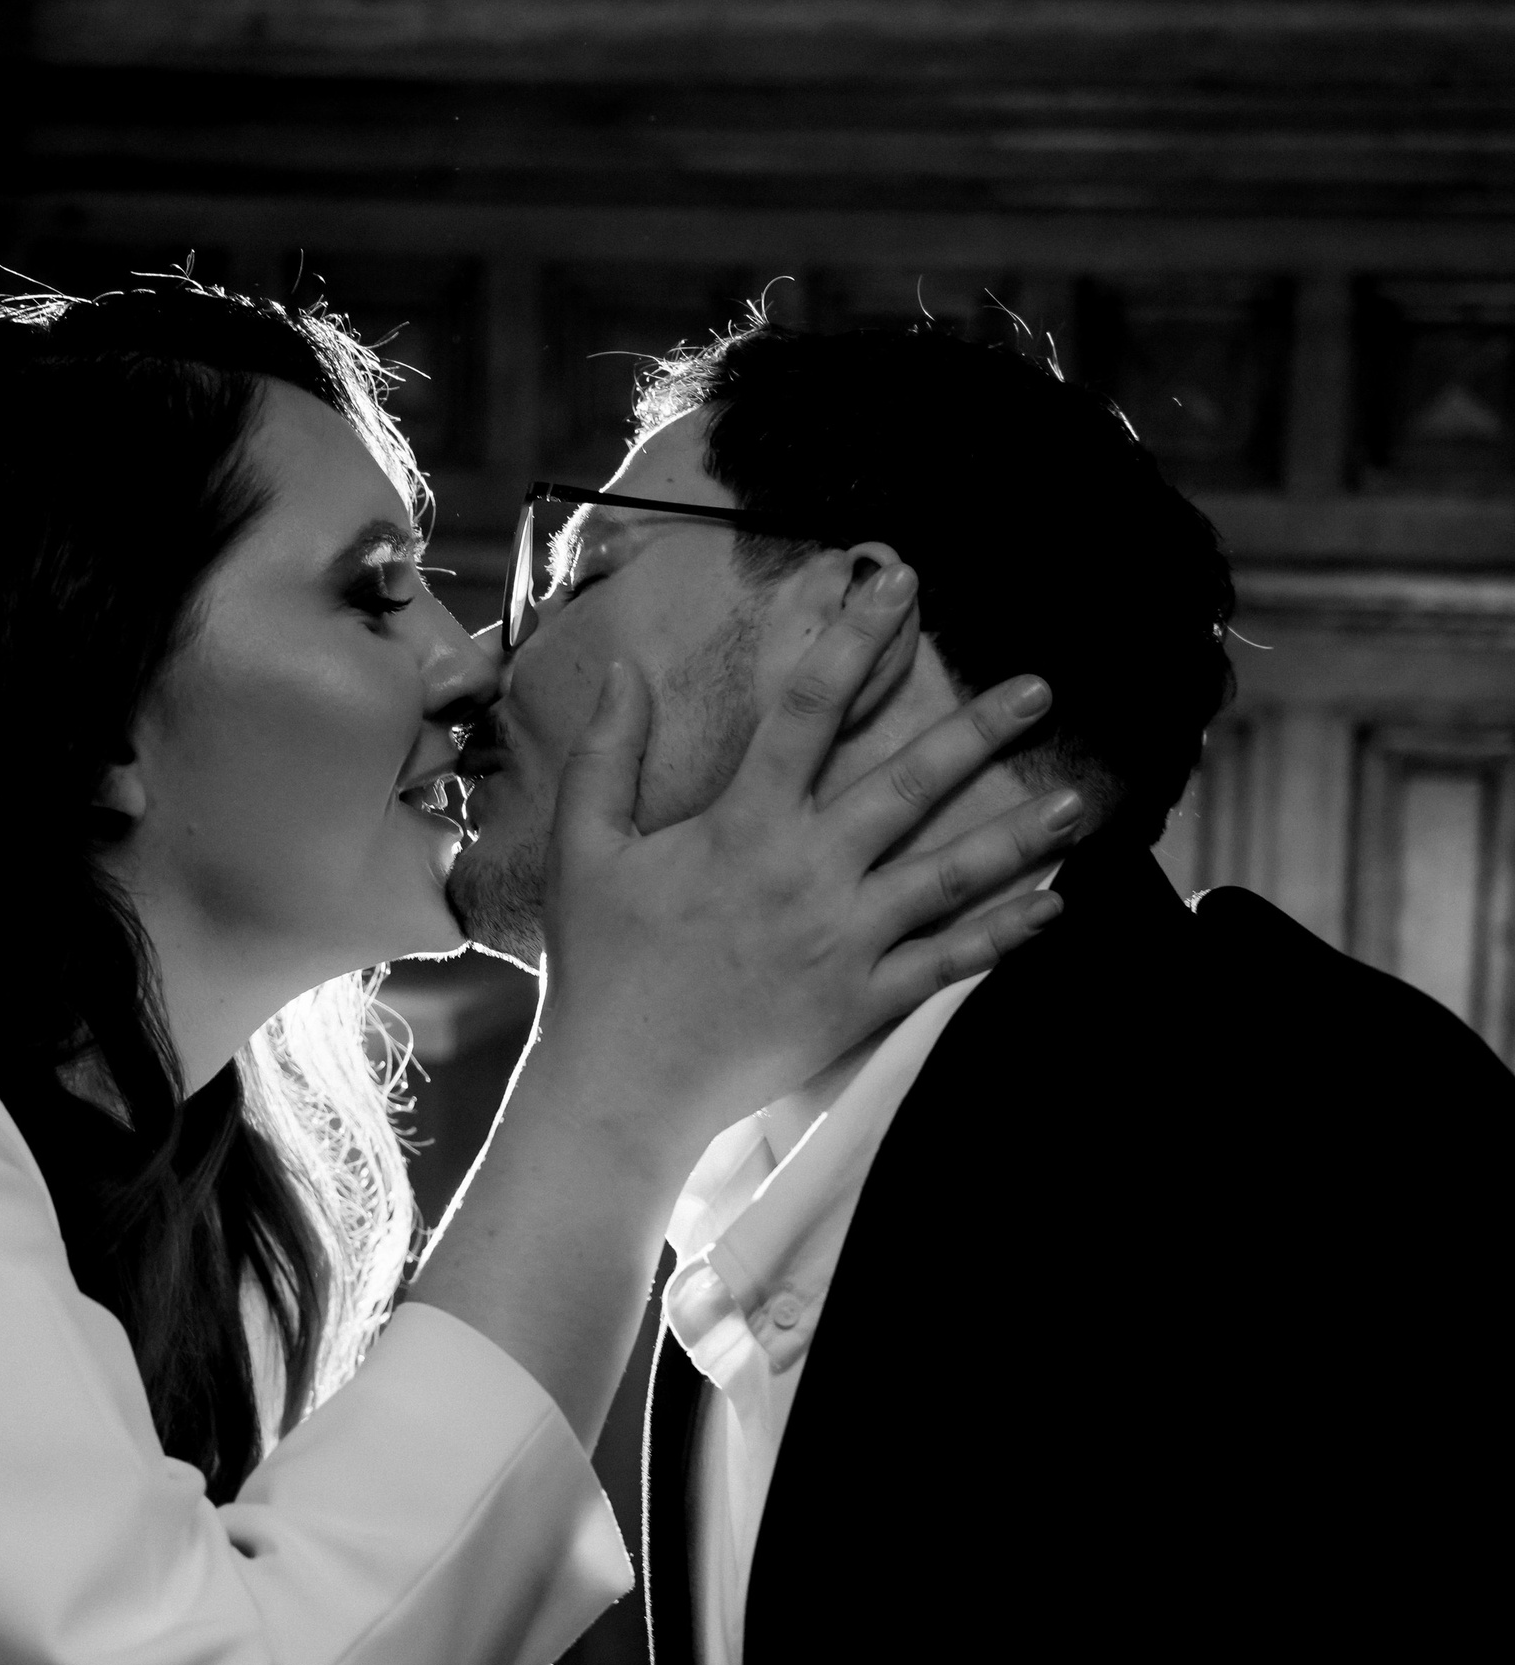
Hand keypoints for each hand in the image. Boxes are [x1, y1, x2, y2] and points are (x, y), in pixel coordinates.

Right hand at [537, 570, 1073, 1164]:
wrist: (624, 1082)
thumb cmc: (602, 964)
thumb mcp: (585, 848)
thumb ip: (606, 754)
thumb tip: (624, 670)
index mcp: (743, 824)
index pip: (809, 708)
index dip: (855, 638)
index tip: (895, 583)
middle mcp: (807, 873)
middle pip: (907, 783)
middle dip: (977, 730)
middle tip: (1040, 688)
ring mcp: (843, 941)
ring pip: (947, 875)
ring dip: (1017, 835)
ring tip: (1078, 801)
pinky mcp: (860, 1002)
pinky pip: (945, 963)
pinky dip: (1001, 936)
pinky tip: (1053, 908)